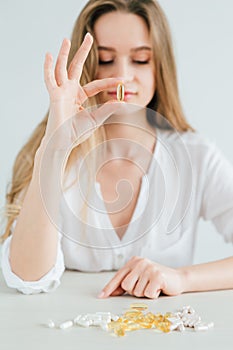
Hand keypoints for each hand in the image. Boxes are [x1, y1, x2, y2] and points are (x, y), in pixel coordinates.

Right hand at [42, 33, 123, 147]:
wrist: (64, 142)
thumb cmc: (77, 133)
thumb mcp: (96, 119)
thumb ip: (107, 109)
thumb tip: (123, 102)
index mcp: (80, 96)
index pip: (97, 84)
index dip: (111, 82)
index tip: (125, 80)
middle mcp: (70, 90)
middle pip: (77, 66)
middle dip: (83, 51)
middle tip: (89, 36)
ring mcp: (61, 91)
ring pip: (62, 68)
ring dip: (64, 54)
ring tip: (66, 40)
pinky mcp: (54, 95)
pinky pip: (49, 79)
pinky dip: (48, 68)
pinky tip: (49, 55)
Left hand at [98, 256, 184, 298]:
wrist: (178, 279)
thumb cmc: (156, 280)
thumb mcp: (139, 278)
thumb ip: (126, 283)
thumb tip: (110, 293)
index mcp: (134, 261)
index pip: (118, 276)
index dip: (109, 288)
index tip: (101, 296)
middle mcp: (140, 262)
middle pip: (126, 286)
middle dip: (134, 291)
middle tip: (145, 286)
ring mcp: (149, 268)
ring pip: (137, 292)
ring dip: (145, 294)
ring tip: (152, 287)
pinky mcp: (158, 276)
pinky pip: (148, 294)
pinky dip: (153, 295)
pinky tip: (158, 289)